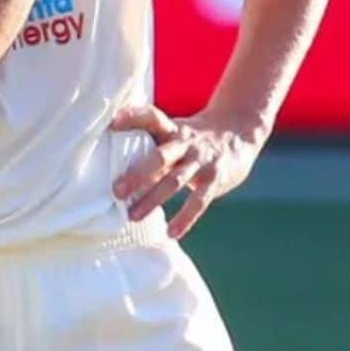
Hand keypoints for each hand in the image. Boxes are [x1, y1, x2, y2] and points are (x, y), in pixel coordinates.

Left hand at [110, 103, 260, 238]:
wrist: (240, 132)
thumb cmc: (195, 138)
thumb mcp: (175, 131)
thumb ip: (151, 143)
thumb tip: (110, 159)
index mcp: (173, 130)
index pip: (152, 118)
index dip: (133, 117)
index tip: (113, 122)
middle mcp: (186, 144)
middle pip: (160, 156)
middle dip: (138, 174)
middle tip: (116, 191)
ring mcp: (202, 161)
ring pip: (175, 181)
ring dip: (154, 199)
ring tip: (133, 216)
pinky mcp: (215, 179)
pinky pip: (199, 201)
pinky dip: (185, 218)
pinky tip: (171, 233)